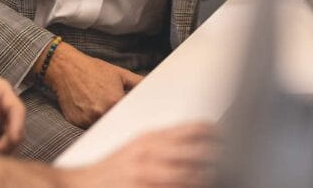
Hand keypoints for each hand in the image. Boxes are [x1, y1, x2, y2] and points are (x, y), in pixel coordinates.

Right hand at [42, 43, 142, 128]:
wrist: (66, 68)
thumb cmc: (93, 69)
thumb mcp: (119, 73)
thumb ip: (138, 83)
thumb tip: (152, 87)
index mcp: (114, 101)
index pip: (129, 117)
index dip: (130, 115)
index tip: (130, 114)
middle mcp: (100, 113)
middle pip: (115, 124)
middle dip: (117, 119)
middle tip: (112, 107)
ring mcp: (87, 119)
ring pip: (101, 127)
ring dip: (103, 120)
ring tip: (99, 105)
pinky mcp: (76, 122)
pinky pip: (88, 127)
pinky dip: (90, 121)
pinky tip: (88, 107)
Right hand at [64, 122, 216, 187]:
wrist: (80, 186)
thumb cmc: (111, 172)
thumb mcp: (137, 148)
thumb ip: (165, 144)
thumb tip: (197, 141)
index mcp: (151, 138)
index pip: (194, 129)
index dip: (216, 134)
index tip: (229, 138)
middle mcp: (151, 153)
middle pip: (198, 150)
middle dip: (218, 156)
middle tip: (233, 157)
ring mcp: (147, 174)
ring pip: (192, 173)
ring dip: (208, 174)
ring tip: (221, 174)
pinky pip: (175, 186)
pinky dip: (190, 184)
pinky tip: (199, 183)